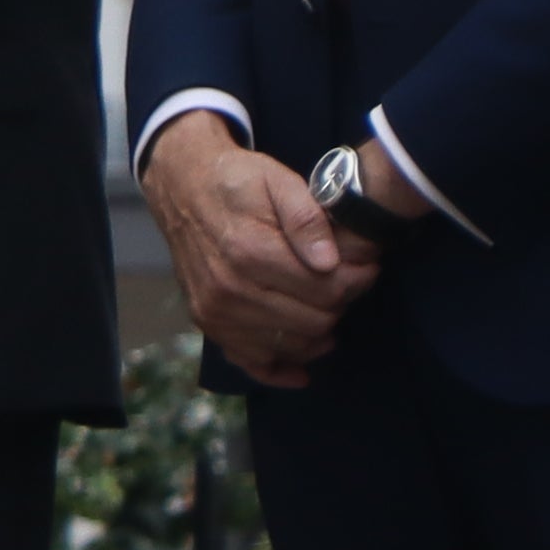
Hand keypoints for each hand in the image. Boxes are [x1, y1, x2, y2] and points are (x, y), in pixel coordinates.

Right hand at [143, 115, 373, 386]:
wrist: (182, 187)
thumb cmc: (237, 180)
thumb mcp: (279, 180)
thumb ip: (308, 218)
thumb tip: (330, 262)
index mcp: (250, 251)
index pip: (328, 289)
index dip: (358, 279)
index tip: (366, 266)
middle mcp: (229, 289)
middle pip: (314, 320)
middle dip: (340, 303)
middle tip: (347, 282)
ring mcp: (216, 311)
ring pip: (291, 344)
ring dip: (317, 332)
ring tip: (325, 306)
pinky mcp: (208, 322)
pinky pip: (250, 361)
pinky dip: (279, 369)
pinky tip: (301, 370)